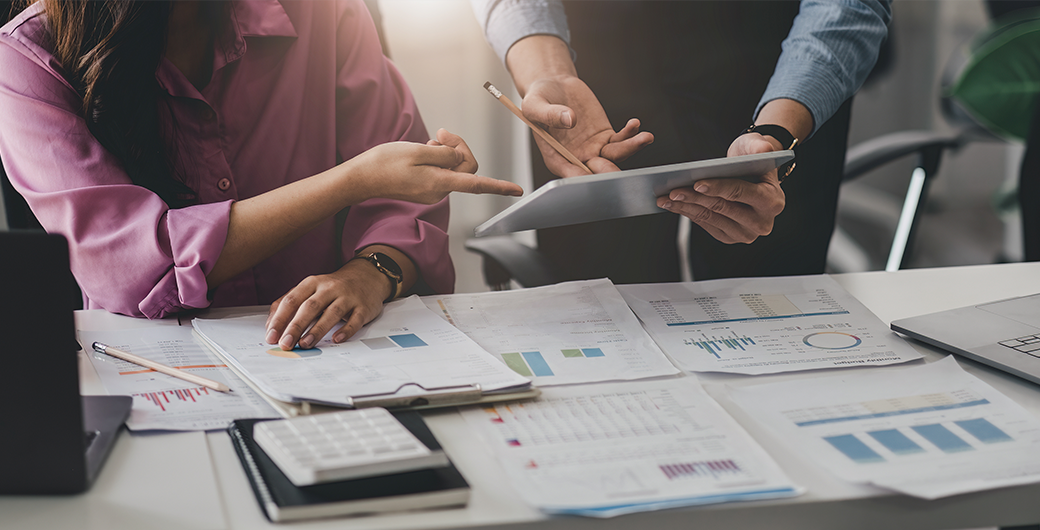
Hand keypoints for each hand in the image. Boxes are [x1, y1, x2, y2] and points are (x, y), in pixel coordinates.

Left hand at [264, 258, 390, 349]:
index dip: (280, 319)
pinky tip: (337, 339)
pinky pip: (355, 320)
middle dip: (295, 326)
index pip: (292, 300)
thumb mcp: (310, 289)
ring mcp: (347, 297)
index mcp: (312, 283)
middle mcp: (329, 288)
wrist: (366, 276)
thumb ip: (290, 305)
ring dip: (317, 330)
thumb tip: (272, 326)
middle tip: (285, 343)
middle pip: (310, 307)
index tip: (272, 336)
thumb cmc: (333, 288)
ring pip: (331, 313)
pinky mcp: (363, 307)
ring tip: (305, 344)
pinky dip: (346, 330)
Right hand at [348, 129, 521, 202]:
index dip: (499, 186)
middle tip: (442, 132)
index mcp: (439, 183)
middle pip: (466, 167)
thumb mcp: (418, 151)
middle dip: (459, 147)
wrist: (361, 178)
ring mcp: (432, 190)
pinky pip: (441, 170)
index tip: (518, 190)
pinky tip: (423, 149)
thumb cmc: (384, 164)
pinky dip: (436, 157)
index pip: (477, 184)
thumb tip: (458, 158)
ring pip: (453, 167)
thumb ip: (444, 154)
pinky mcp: (425, 187)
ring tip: (428, 141)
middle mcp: (439, 191)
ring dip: (445, 150)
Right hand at [522, 75, 652, 176]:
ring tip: (645, 137)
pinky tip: (634, 124)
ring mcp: (593, 147)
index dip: (581, 176)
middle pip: (596, 169)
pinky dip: (630, 134)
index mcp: (556, 157)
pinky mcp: (605, 136)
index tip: (592, 174)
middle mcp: (577, 157)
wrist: (554, 85)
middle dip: (609, 171)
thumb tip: (570, 119)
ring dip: (631, 148)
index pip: (570, 172)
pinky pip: (620, 140)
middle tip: (619, 168)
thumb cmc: (539, 99)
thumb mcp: (534, 105)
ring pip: (615, 155)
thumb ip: (549, 114)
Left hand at [656, 133, 785, 243]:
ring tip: (666, 198)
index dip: (719, 188)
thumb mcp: (757, 146)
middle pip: (723, 208)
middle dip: (695, 198)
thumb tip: (764, 148)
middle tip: (673, 191)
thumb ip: (761, 146)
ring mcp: (745, 233)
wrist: (751, 175)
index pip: (742, 193)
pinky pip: (705, 224)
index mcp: (772, 202)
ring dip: (686, 207)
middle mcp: (762, 223)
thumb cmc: (752, 160)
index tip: (697, 183)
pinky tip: (673, 204)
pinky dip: (688, 213)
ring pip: (710, 218)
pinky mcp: (729, 237)